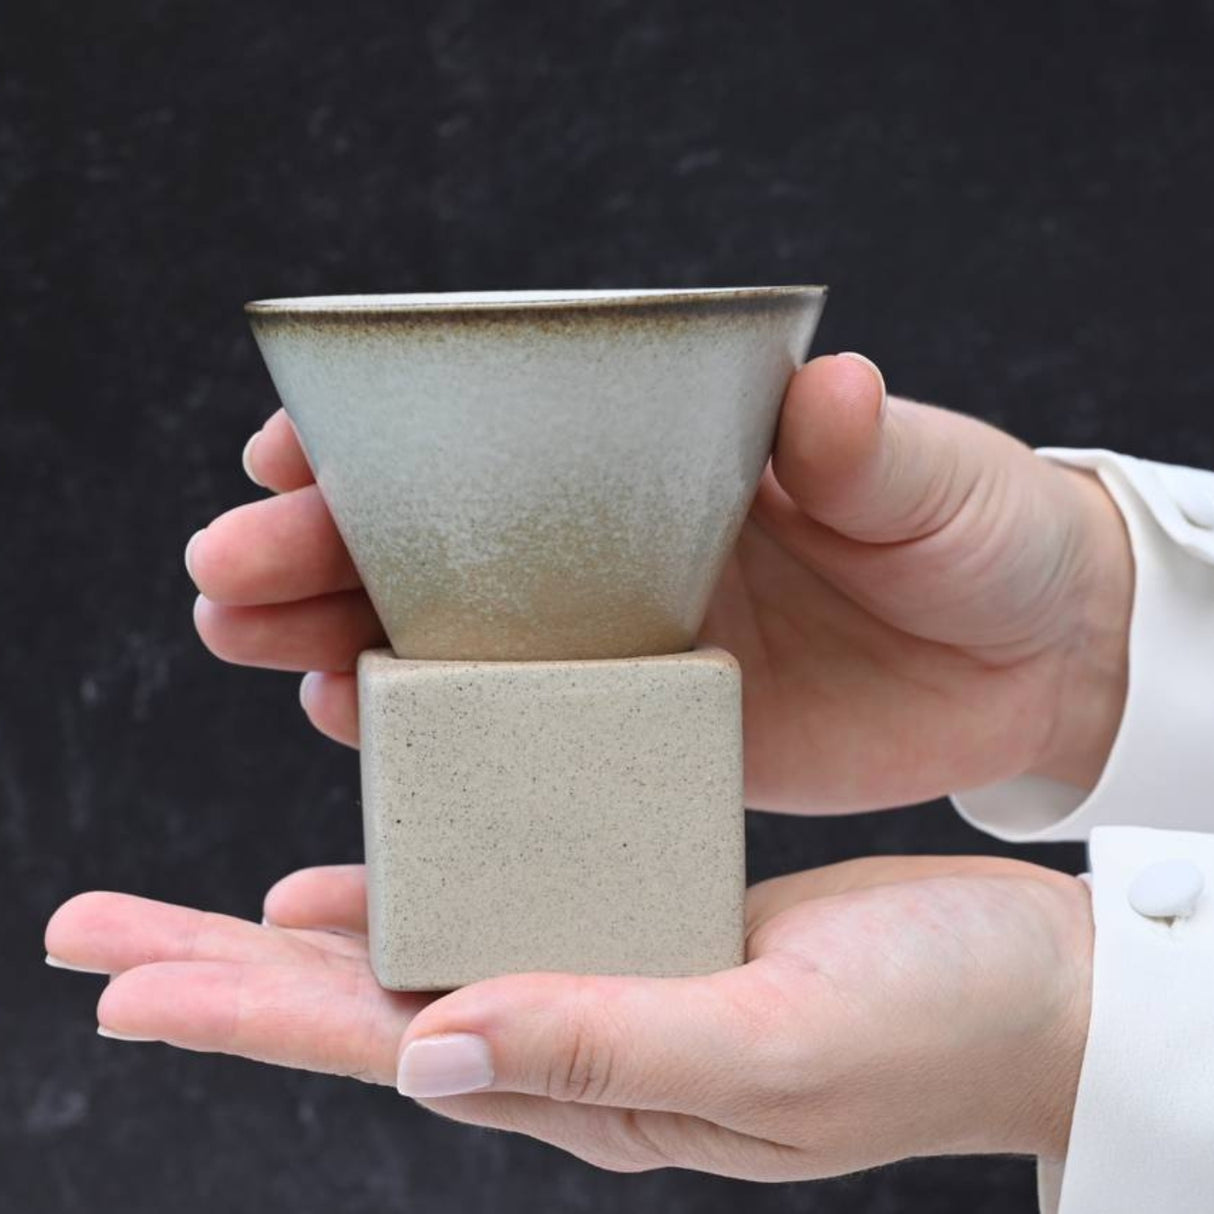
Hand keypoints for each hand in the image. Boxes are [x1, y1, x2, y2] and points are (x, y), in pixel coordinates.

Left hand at [45, 854, 1092, 1175]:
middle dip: (222, 970)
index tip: (116, 980)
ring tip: (194, 922)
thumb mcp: (780, 1045)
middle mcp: (579, 1031)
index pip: (382, 1046)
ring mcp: (607, 975)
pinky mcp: (645, 920)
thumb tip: (435, 1051)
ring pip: (419, 950)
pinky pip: (501, 906)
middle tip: (93, 935)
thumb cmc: (936, 1021)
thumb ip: (612, 1045)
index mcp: (597, 1076)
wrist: (1026, 987)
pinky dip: (417, 891)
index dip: (242, 1011)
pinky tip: (357, 885)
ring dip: (297, 938)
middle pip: (365, 1001)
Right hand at [188, 354, 1131, 810]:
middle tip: (226, 573)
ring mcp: (617, 643)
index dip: (384, 437)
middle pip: (440, 538)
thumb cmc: (982, 537)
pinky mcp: (640, 729)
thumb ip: (865, 444)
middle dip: (318, 548)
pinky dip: (432, 730)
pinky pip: (517, 733)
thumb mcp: (932, 474)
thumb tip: (823, 392)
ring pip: (448, 636)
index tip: (288, 449)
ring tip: (254, 644)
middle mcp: (617, 546)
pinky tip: (359, 725)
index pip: (500, 430)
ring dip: (340, 637)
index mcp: (663, 458)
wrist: (1029, 664)